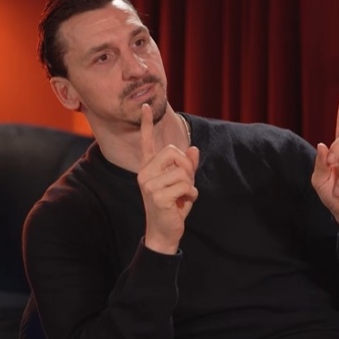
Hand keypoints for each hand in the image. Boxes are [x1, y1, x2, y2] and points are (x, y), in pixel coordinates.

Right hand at [137, 104, 198, 253]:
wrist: (164, 232)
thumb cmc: (173, 207)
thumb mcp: (183, 183)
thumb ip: (187, 166)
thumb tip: (193, 149)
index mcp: (149, 168)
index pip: (147, 142)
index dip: (146, 124)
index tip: (145, 106)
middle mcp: (145, 173)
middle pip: (174, 152)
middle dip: (187, 166)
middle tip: (186, 183)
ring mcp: (149, 184)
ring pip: (182, 171)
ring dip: (190, 184)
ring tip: (183, 196)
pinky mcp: (157, 196)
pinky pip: (185, 186)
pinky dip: (191, 195)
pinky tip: (182, 204)